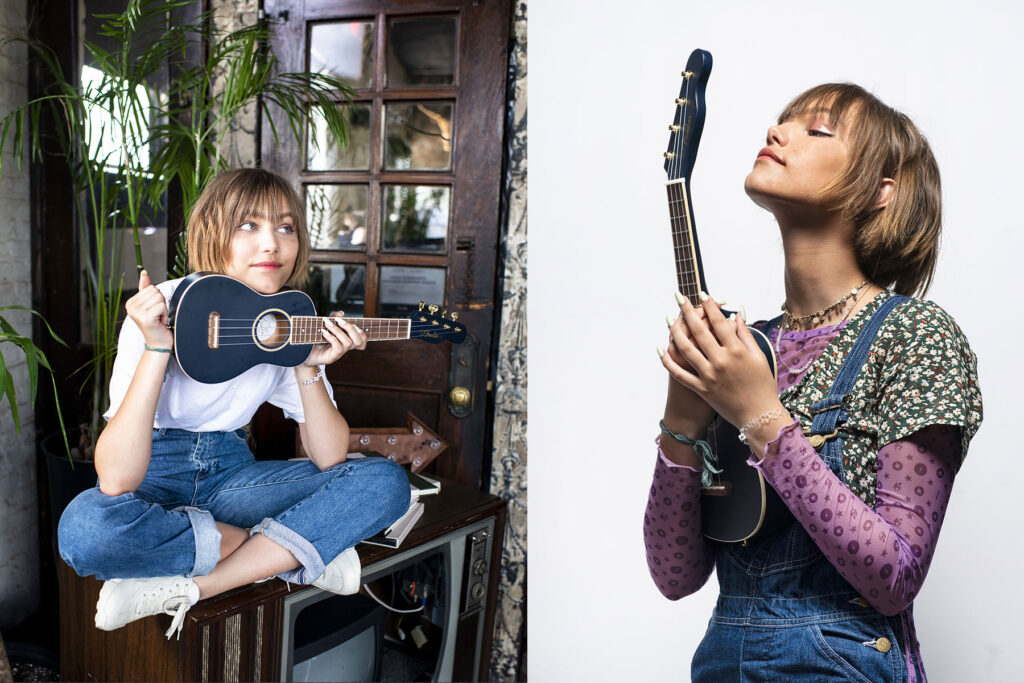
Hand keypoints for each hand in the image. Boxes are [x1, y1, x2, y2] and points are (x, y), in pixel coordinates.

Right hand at [126, 270, 171, 348]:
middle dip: (161, 303)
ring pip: (159, 298)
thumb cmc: (156, 325)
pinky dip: (165, 314)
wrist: (158, 343)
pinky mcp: (145, 317)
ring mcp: (137, 312)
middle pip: (155, 291)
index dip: (157, 299)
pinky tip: (160, 322)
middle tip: (157, 315)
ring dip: (163, 309)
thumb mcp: (150, 306)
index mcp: (130, 302)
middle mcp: (130, 307)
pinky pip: (162, 306)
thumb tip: (144, 274)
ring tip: (158, 319)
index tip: (154, 311)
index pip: (151, 288)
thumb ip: (145, 290)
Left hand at [303, 314, 366, 365]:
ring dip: (338, 330)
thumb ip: (333, 320)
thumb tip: (341, 313)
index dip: (363, 334)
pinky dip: (332, 337)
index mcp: (345, 342)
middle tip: (338, 320)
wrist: (302, 354)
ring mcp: (339, 354)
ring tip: (327, 323)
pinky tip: (324, 332)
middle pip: (359, 341)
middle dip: (350, 328)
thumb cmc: (314, 340)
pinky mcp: (331, 358)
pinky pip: (338, 347)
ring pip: (348, 342)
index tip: (353, 323)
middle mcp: (345, 349)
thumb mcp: (325, 328)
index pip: (362, 341)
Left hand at [661, 293, 781, 431]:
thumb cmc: (762, 385)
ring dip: (675, 331)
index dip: (710, 306)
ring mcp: (709, 375)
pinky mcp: (701, 389)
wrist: (758, 416)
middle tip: (679, 298)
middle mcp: (721, 361)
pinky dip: (668, 361)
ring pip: (686, 349)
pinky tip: (661, 348)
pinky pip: (680, 373)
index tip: (702, 294)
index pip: (719, 322)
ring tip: (669, 318)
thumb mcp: (759, 356)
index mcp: (737, 351)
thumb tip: (736, 314)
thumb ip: (745, 334)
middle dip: (688, 311)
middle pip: (699, 331)